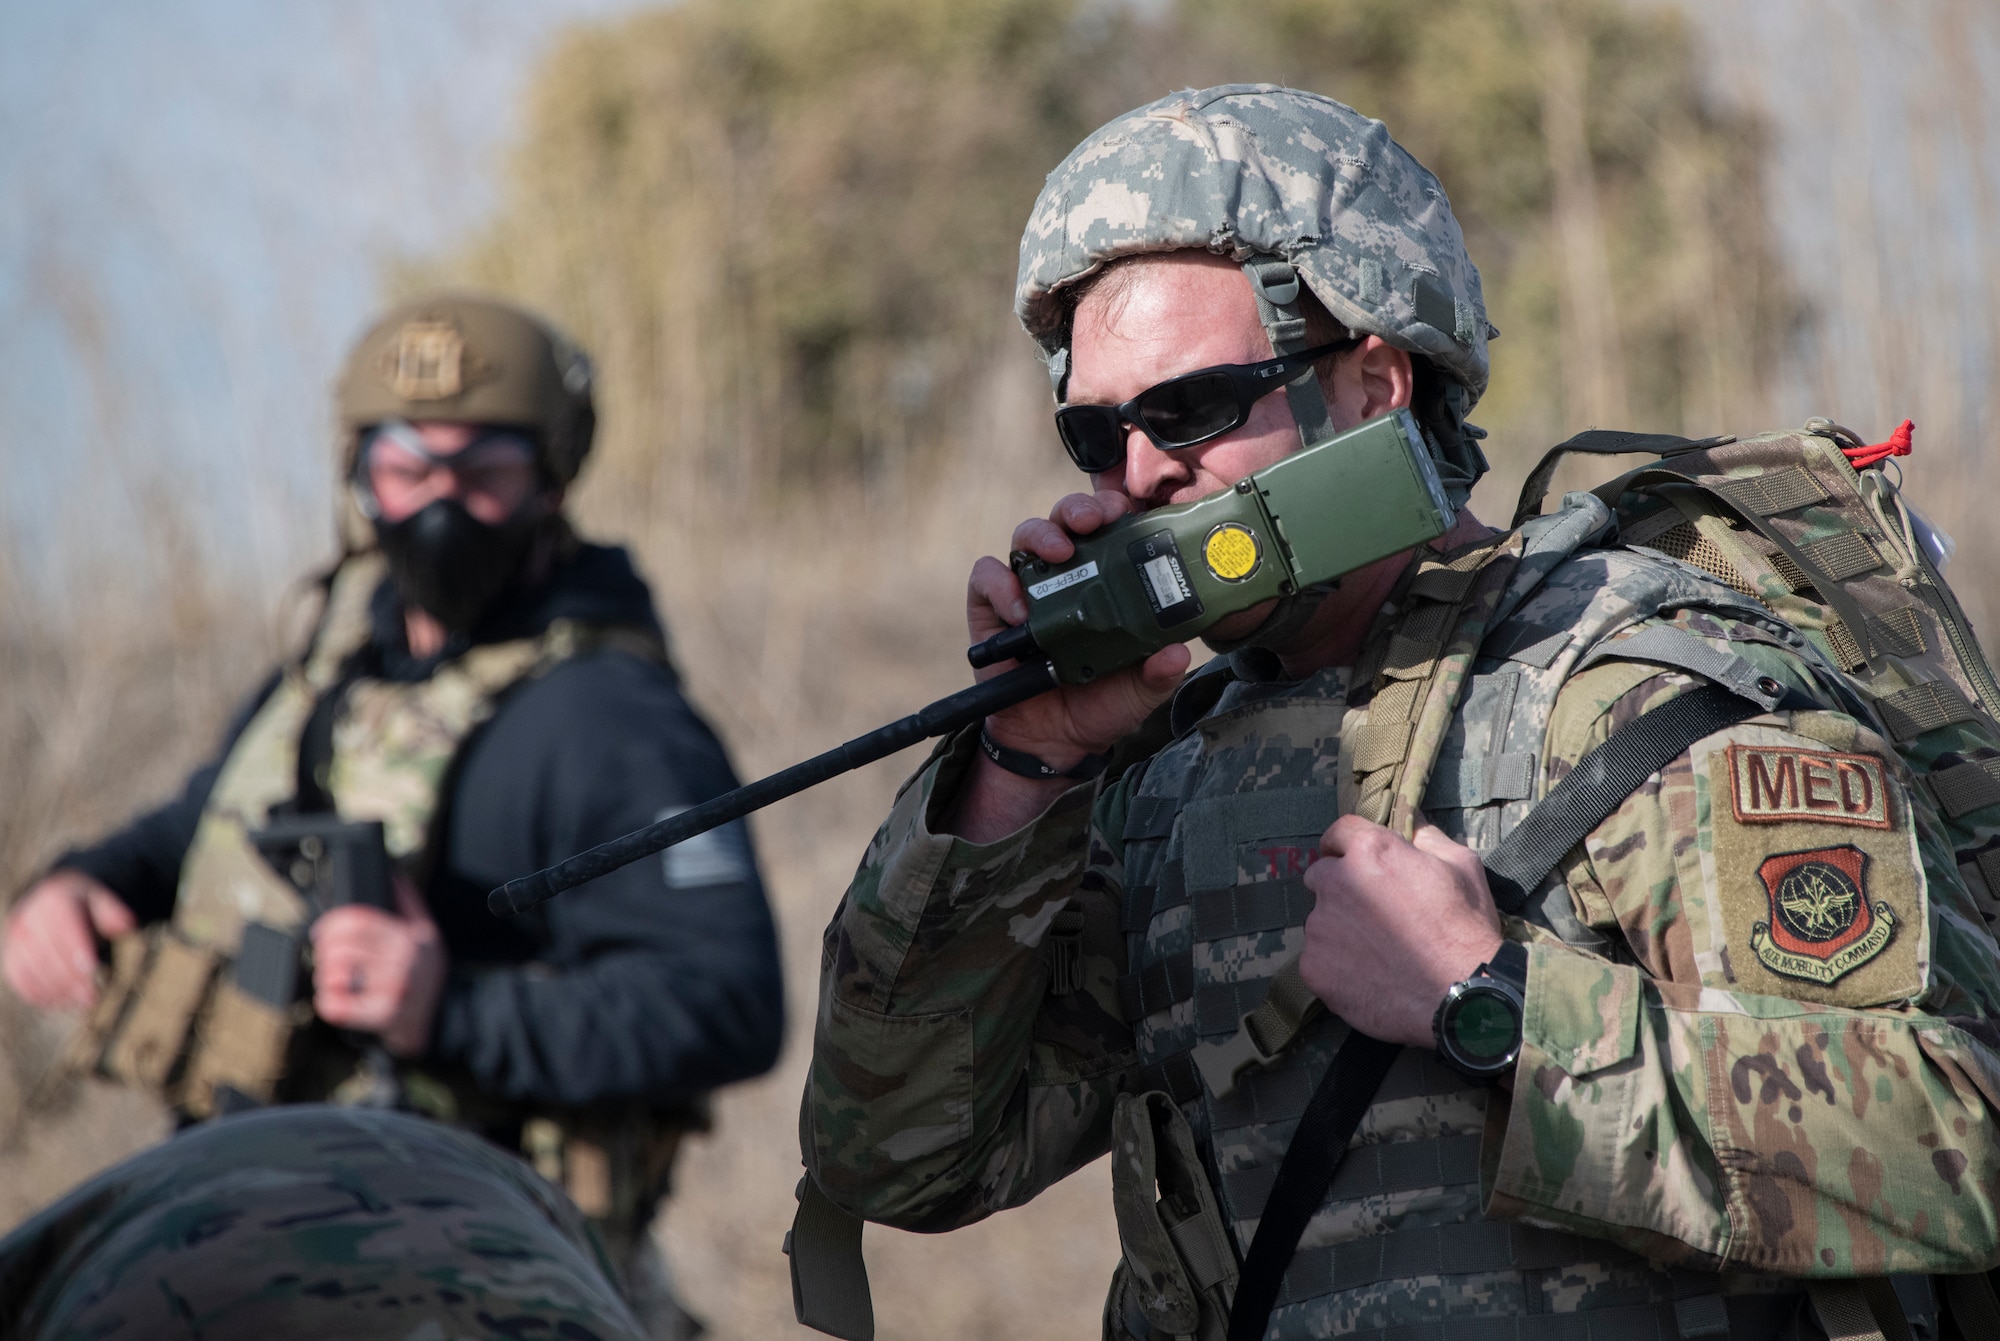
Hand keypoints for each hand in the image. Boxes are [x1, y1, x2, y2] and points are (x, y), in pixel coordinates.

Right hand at [2, 871, 136, 1009]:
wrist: (53, 902)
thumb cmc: (85, 907)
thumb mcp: (102, 901)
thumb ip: (114, 912)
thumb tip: (127, 924)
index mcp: (56, 899)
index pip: (64, 926)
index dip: (77, 948)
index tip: (92, 968)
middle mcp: (30, 917)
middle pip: (47, 951)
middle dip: (70, 977)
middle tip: (93, 997)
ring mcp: (16, 937)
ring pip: (31, 968)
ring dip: (56, 990)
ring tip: (82, 1002)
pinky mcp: (10, 955)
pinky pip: (19, 977)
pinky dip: (38, 993)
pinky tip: (61, 1003)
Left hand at [311, 876, 446, 1056]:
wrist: (436, 1020)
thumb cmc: (424, 977)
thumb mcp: (428, 936)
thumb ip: (409, 904)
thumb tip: (392, 875)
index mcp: (411, 936)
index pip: (358, 920)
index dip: (331, 923)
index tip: (321, 932)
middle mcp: (405, 961)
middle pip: (342, 948)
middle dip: (324, 953)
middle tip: (326, 958)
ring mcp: (395, 989)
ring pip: (336, 974)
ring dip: (325, 976)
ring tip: (335, 979)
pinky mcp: (384, 1015)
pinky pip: (336, 1005)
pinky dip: (327, 1002)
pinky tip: (338, 999)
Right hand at [968, 489, 1190, 765]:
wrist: (1052, 742)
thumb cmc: (1099, 704)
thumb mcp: (1139, 692)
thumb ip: (1159, 674)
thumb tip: (1177, 652)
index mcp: (1106, 581)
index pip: (1111, 530)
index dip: (1118, 511)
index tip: (1129, 512)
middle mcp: (1066, 574)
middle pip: (1068, 519)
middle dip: (1080, 508)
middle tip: (1093, 521)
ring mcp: (1026, 587)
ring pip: (1028, 535)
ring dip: (1042, 534)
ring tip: (1059, 553)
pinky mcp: (990, 607)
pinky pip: (987, 576)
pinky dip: (1001, 584)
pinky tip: (1020, 610)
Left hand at [1299, 817, 1503, 1046]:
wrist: (1460, 996)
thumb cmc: (1465, 929)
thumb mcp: (1462, 866)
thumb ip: (1427, 836)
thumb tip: (1411, 820)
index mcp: (1370, 852)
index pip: (1339, 832)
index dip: (1347, 845)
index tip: (1354, 860)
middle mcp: (1336, 883)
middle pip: (1321, 876)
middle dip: (1340, 887)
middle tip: (1373, 912)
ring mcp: (1320, 926)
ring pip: (1319, 919)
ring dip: (1338, 928)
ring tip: (1376, 951)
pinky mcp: (1313, 966)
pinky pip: (1317, 958)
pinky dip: (1335, 965)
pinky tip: (1367, 976)